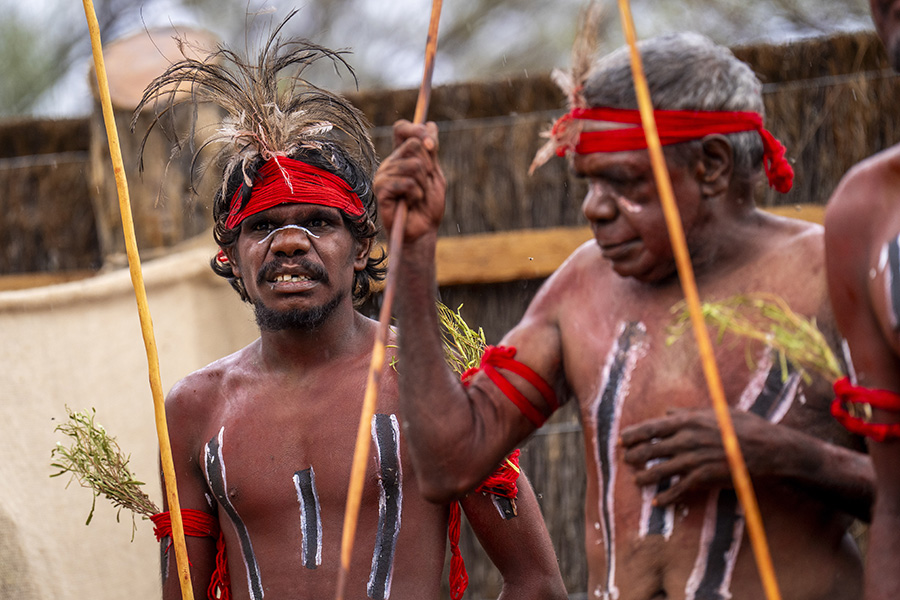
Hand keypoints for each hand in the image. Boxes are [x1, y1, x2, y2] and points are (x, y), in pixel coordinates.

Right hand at [373, 120, 445, 243]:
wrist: (422, 230)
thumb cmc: (428, 205)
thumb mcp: (435, 174)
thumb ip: (432, 151)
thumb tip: (431, 124)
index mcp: (401, 156)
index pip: (402, 128)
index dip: (416, 130)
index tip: (431, 145)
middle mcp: (390, 162)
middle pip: (413, 144)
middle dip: (428, 166)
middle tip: (425, 183)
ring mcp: (383, 175)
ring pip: (414, 165)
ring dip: (423, 184)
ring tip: (417, 196)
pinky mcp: (381, 189)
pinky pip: (408, 183)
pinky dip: (416, 194)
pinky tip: (411, 202)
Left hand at [620, 408, 783, 504]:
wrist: (769, 449)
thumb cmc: (745, 426)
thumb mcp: (716, 412)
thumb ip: (689, 412)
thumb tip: (668, 410)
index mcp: (687, 421)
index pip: (652, 428)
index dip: (633, 434)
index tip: (621, 439)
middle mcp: (686, 439)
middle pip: (651, 449)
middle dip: (634, 455)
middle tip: (624, 459)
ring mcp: (694, 459)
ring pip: (660, 470)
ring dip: (645, 476)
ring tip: (636, 480)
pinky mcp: (704, 477)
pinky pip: (679, 488)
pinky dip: (666, 496)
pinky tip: (657, 502)